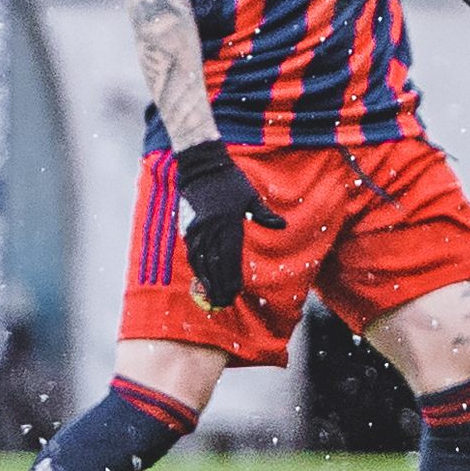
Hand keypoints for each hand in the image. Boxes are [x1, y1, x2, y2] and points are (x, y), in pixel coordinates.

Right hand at [173, 140, 286, 312]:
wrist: (202, 168)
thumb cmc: (231, 182)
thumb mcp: (250, 196)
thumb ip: (264, 214)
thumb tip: (281, 226)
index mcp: (227, 222)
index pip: (229, 256)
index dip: (231, 276)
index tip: (235, 292)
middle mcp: (210, 229)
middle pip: (214, 264)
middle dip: (219, 285)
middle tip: (224, 302)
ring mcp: (196, 229)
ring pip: (201, 261)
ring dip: (207, 280)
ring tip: (213, 296)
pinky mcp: (188, 228)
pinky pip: (192, 253)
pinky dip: (198, 268)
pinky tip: (202, 278)